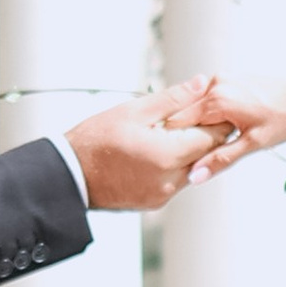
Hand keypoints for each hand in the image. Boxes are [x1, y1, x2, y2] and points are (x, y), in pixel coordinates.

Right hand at [67, 84, 227, 211]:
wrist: (69, 176)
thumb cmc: (96, 139)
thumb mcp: (134, 111)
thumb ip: (172, 99)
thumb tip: (200, 83)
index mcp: (167, 156)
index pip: (211, 137)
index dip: (217, 120)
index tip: (216, 107)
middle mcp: (169, 181)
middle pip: (205, 155)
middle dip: (205, 135)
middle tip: (200, 115)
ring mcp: (162, 195)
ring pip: (192, 169)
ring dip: (189, 151)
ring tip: (175, 131)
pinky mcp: (154, 202)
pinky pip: (176, 181)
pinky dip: (175, 165)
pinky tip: (160, 150)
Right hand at [180, 75, 285, 177]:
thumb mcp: (253, 144)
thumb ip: (220, 159)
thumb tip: (194, 176)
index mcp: (217, 99)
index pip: (178, 122)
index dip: (176, 142)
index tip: (175, 159)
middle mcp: (216, 84)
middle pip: (185, 114)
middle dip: (188, 135)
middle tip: (196, 157)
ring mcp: (222, 80)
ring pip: (197, 109)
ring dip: (200, 127)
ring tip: (213, 144)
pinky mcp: (229, 81)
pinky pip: (210, 101)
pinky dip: (211, 117)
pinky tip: (224, 131)